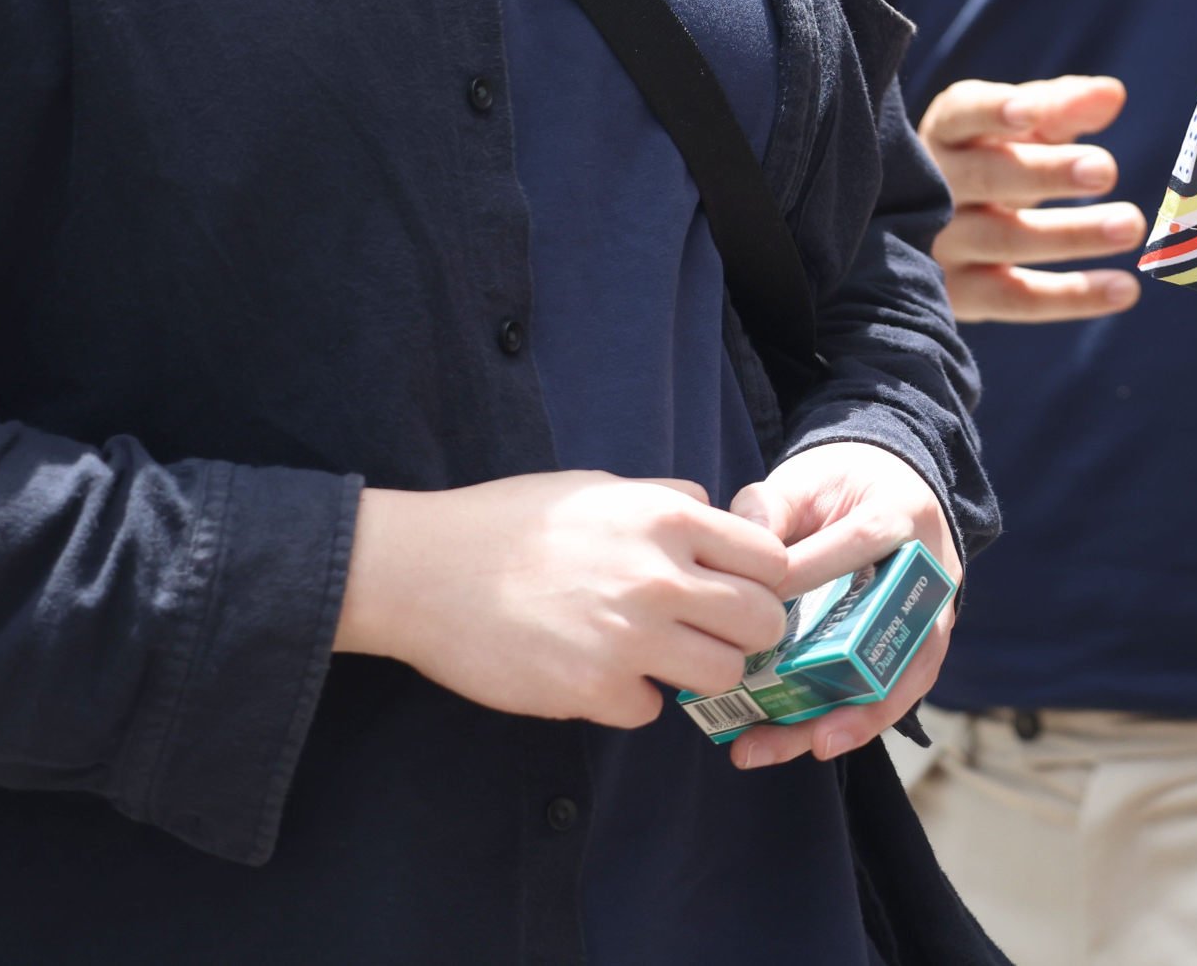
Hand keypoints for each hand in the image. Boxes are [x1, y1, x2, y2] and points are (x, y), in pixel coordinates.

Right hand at [333, 471, 792, 727]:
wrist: (425, 572)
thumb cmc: (509, 522)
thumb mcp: (599, 486)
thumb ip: (668, 501)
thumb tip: (720, 517)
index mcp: (666, 518)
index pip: (770, 560)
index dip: (760, 580)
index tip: (736, 590)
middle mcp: (659, 578)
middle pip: (761, 623)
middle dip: (743, 632)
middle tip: (707, 633)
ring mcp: (628, 640)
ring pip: (722, 675)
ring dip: (697, 672)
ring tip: (656, 657)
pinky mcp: (593, 692)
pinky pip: (650, 709)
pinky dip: (631, 698)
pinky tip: (596, 673)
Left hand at [716, 439, 959, 769]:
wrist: (891, 487)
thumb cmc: (843, 484)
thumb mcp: (808, 479)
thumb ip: (770, 506)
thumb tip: (741, 545)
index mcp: (902, 516)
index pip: (857, 545)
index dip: (805, 574)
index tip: (748, 607)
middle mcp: (929, 575)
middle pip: (890, 634)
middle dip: (832, 677)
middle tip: (765, 699)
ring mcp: (929, 618)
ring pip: (896, 682)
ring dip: (834, 722)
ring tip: (767, 747)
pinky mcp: (917, 650)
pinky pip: (891, 695)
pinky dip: (848, 723)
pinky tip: (799, 743)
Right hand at [916, 74, 1146, 321]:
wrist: (938, 232)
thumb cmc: (995, 159)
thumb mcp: (1022, 127)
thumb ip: (1063, 107)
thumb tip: (1111, 94)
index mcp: (947, 132)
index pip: (963, 114)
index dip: (994, 111)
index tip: (1032, 111)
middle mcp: (933, 187)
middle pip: (987, 177)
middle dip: (1046, 172)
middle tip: (1105, 169)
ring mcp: (940, 245)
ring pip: (1005, 238)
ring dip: (1072, 234)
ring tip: (1132, 225)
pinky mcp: (957, 296)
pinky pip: (1017, 298)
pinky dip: (1073, 296)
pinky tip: (1125, 289)